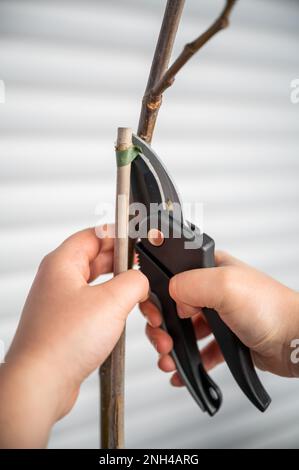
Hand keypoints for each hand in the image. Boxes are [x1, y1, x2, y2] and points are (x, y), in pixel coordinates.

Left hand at [0, 227, 147, 447]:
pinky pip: (97, 308)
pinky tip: (125, 321)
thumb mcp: (111, 302)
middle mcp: (60, 280)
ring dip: (124, 294)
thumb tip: (142, 280)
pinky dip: (115, 312)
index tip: (139, 240)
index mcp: (62, 263)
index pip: (95, 235)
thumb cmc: (60, 343)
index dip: (120, 236)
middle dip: (127, 269)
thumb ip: (134, 282)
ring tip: (141, 305)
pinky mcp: (69, 324)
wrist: (42, 383)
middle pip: (100, 260)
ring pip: (102, 286)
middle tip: (143, 274)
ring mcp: (63, 303)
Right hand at [140, 251, 298, 386]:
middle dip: (162, 326)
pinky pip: (201, 350)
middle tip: (163, 340)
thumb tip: (171, 293)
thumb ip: (191, 283)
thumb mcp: (226, 285)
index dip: (159, 294)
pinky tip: (183, 371)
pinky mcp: (226, 338)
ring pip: (185, 329)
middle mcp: (213, 290)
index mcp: (211, 269)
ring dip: (173, 345)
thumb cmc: (272, 309)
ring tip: (170, 359)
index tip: (155, 313)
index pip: (173, 275)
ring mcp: (220, 315)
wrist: (296, 342)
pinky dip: (190, 361)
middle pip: (174, 305)